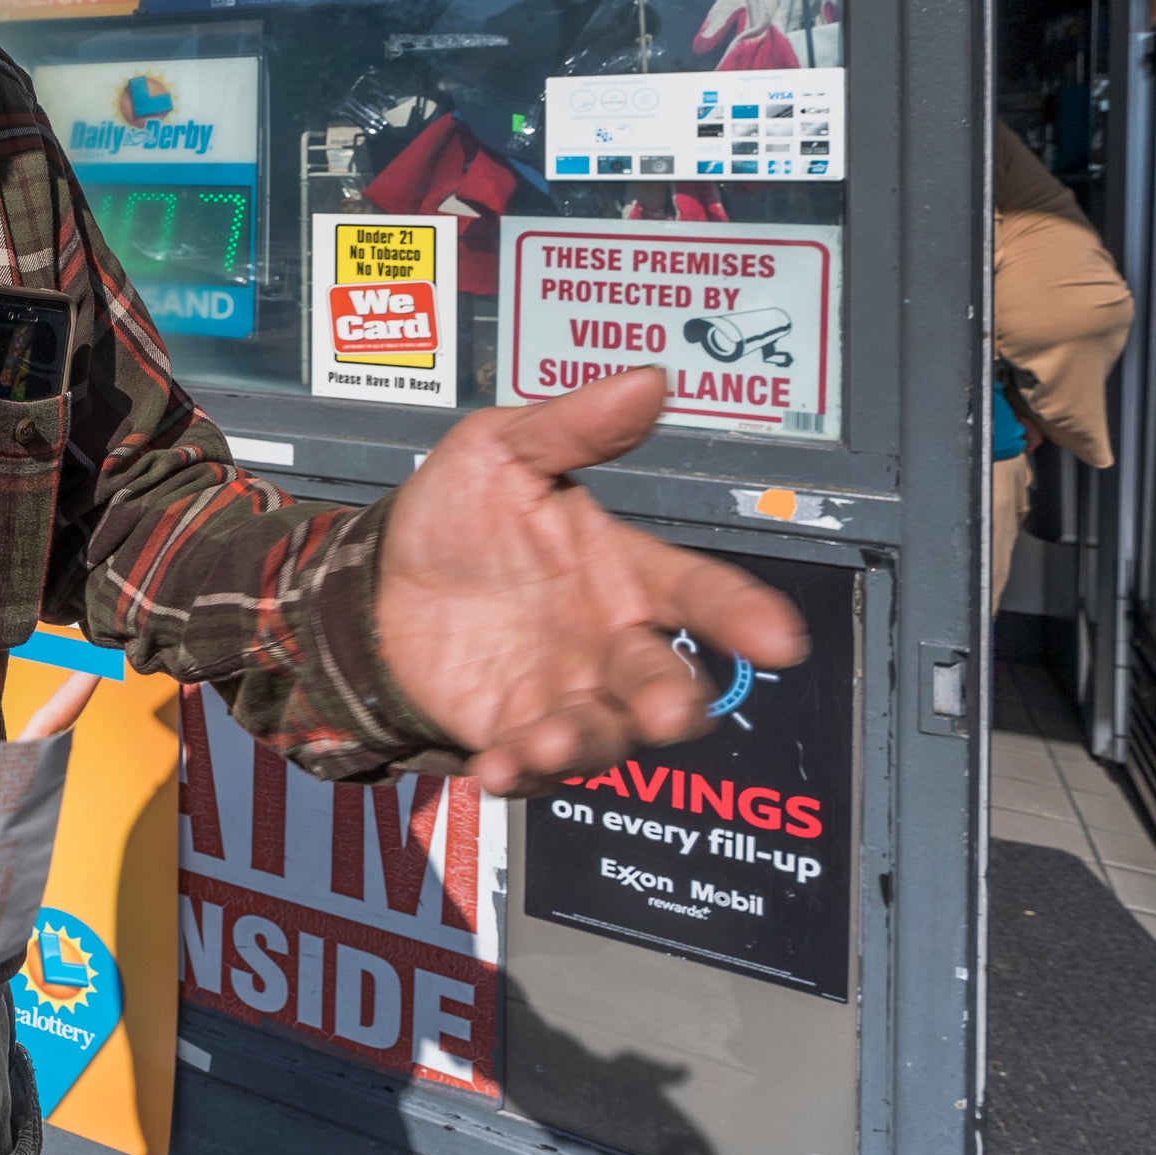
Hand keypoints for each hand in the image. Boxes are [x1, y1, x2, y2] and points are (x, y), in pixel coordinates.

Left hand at [375, 366, 807, 794]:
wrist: (375, 578)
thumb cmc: (455, 515)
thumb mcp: (501, 451)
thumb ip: (573, 428)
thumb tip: (649, 381)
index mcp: (624, 572)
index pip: (699, 594)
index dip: (742, 615)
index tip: (780, 639)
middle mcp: (608, 642)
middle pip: (663, 681)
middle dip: (671, 701)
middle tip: (667, 712)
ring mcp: (565, 694)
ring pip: (605, 734)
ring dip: (588, 742)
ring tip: (552, 740)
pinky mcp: (512, 734)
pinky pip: (533, 767)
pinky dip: (521, 773)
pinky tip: (496, 769)